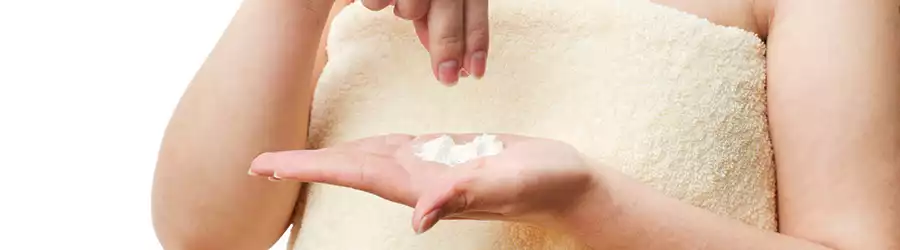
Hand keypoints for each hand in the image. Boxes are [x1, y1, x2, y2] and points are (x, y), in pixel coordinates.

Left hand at [248, 133, 597, 232]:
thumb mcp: (506, 184)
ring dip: (329, 158)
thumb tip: (419, 217)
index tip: (267, 168)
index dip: (309, 168)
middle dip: (304, 165)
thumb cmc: (542, 184)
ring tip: (291, 158)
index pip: (354, 172)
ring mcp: (429, 168)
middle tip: (258, 163)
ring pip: (368, 159)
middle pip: (350, 167)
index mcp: (423, 183)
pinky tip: (355, 148)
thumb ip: (464, 197)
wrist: (565, 184)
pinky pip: (395, 151)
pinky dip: (366, 148)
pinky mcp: (444, 156)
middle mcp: (418, 178)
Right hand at [358, 0, 489, 83]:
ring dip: (406, 12)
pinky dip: (378, 3)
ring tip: (398, 4)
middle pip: (447, 9)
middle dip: (448, 46)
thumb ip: (440, 18)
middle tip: (446, 78)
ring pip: (411, 7)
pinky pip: (378, 3)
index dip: (477, 40)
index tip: (475, 73)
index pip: (475, 6)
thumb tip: (449, 60)